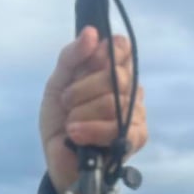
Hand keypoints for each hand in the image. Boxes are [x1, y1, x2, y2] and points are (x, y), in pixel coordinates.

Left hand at [39, 27, 147, 193]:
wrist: (59, 160)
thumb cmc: (61, 122)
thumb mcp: (57, 85)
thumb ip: (71, 57)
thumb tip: (91, 32)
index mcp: (113, 71)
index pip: (121, 48)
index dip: (101, 55)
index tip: (81, 69)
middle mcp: (129, 89)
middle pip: (116, 75)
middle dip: (82, 90)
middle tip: (67, 103)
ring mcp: (135, 114)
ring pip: (113, 102)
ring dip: (82, 114)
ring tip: (70, 125)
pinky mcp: (135, 138)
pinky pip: (119, 128)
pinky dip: (92, 130)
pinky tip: (76, 136)